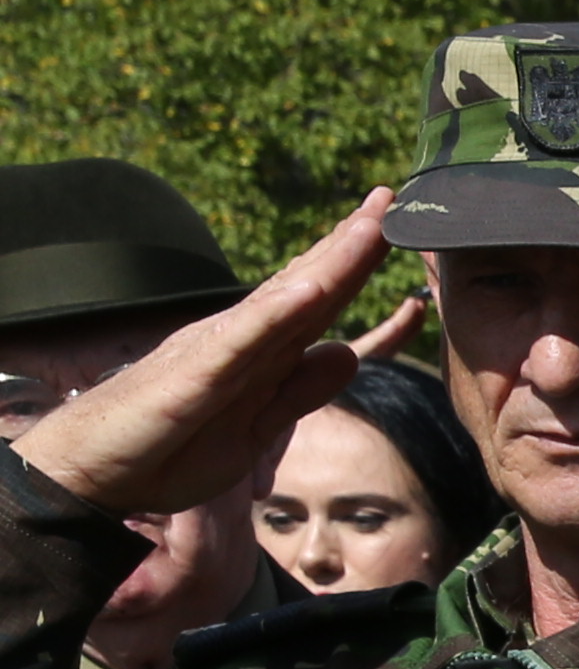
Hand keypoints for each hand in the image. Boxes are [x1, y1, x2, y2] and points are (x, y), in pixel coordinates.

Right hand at [11, 194, 394, 521]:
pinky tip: (310, 290)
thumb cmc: (169, 446)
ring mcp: (219, 350)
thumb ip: (299, 390)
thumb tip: (345, 353)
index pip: (317, 302)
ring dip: (328, 263)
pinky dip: (276, 314)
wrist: (95, 470)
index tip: (394, 230)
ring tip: (369, 226)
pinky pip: (243, 340)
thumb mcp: (256, 426)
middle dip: (352, 244)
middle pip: (307, 285)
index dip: (356, 267)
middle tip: (391, 198)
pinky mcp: (196, 374)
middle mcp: (241, 339)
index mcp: (259, 353)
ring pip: (284, 300)